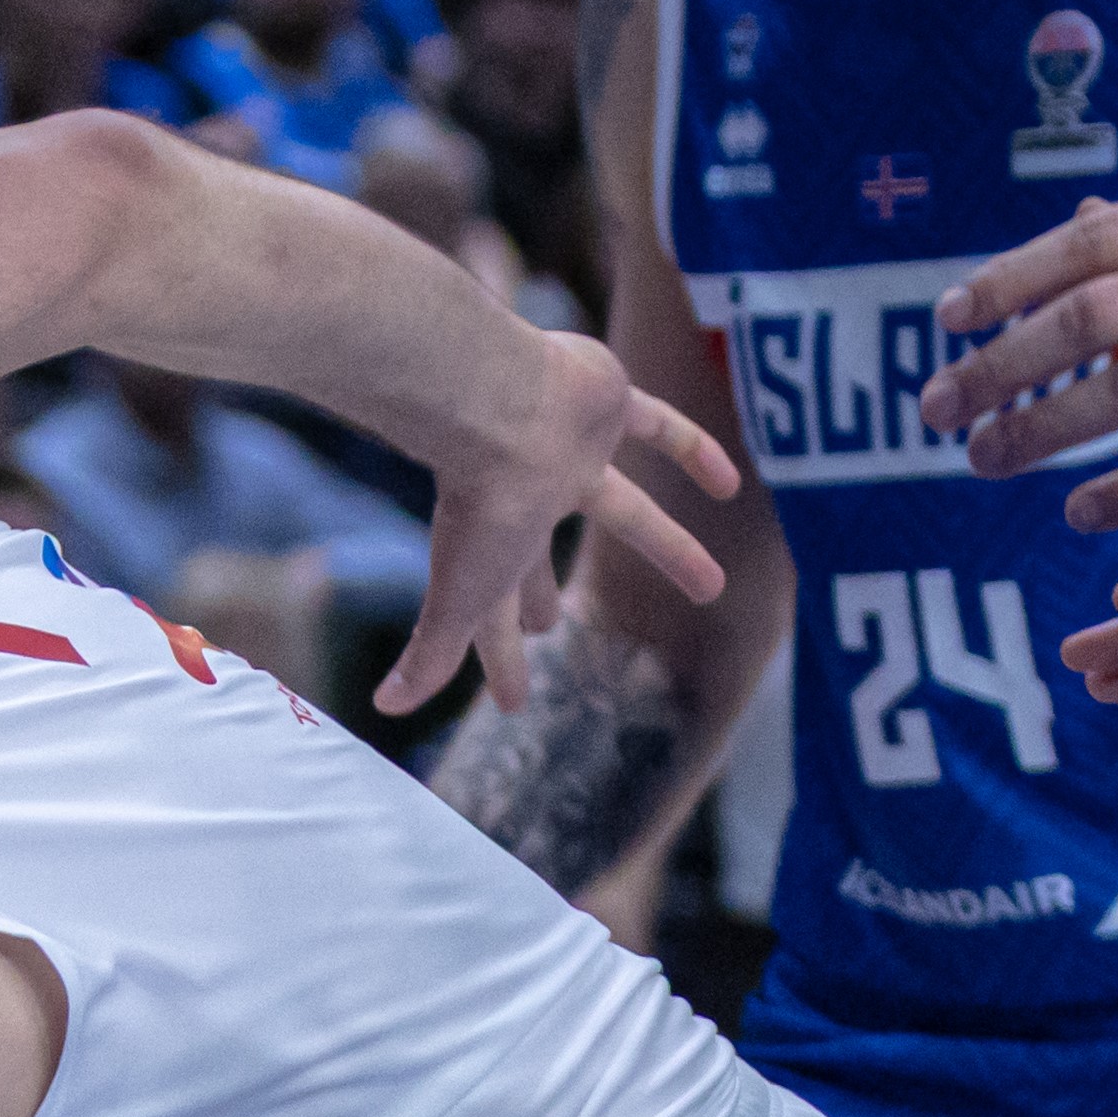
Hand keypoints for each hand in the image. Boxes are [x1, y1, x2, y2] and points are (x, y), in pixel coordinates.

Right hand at [383, 324, 739, 717]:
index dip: (502, 663)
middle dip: (544, 597)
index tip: (513, 703)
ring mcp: (573, 455)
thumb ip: (431, 651)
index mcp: (496, 550)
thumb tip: (384, 709)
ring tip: (714, 590)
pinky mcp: (608, 406)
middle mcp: (532, 505)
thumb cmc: (480, 507)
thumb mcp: (459, 593)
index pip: (495, 620)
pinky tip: (733, 487)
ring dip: (671, 548)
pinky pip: (662, 431)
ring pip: (625, 509)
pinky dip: (697, 453)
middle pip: (542, 562)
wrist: (496, 407)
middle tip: (557, 627)